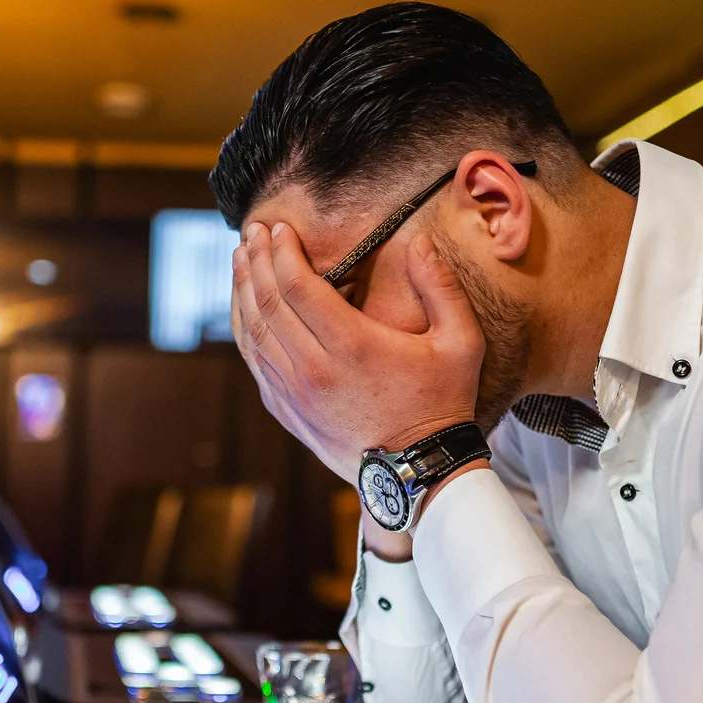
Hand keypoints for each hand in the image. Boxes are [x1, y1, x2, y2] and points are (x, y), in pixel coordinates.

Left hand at [231, 219, 485, 484]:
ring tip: (241, 259)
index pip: (297, 285)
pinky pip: (254, 361)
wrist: (417, 475)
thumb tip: (420, 241)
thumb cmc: (443, 405)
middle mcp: (313, 369)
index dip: (282, 251)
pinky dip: (244, 328)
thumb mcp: (461, 343)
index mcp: (352, 346)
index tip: (279, 227)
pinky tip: (245, 307)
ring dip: (243, 290)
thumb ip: (442, 287)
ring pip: (253, 331)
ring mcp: (294, 393)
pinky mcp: (287, 411)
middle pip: (267, 302)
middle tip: (252, 232)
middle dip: (255, 260)